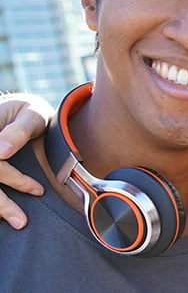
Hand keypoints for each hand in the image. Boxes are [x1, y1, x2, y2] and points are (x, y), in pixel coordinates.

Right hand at [0, 93, 50, 229]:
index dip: (13, 179)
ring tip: (17, 222)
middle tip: (22, 221)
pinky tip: (3, 214)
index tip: (38, 190)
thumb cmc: (28, 113)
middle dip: (1, 203)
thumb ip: (19, 130)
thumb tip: (1, 152)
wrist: (19, 111)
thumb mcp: (30, 114)